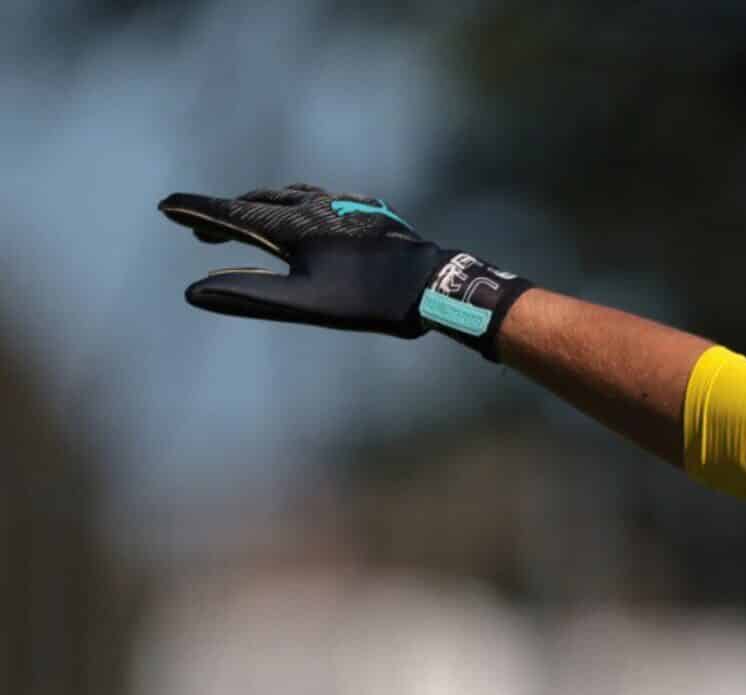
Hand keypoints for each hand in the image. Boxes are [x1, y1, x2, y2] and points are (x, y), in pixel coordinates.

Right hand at [158, 184, 530, 356]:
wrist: (434, 284)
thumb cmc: (369, 298)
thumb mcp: (304, 303)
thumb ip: (249, 295)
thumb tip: (195, 291)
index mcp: (295, 223)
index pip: (234, 213)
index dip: (198, 211)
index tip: (166, 205)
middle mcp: (317, 205)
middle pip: (259, 201)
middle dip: (227, 213)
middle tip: (202, 229)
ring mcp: (345, 205)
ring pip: (293, 197)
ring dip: (263, 206)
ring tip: (248, 220)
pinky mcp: (369, 212)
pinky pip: (323, 202)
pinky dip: (299, 207)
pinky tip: (307, 217)